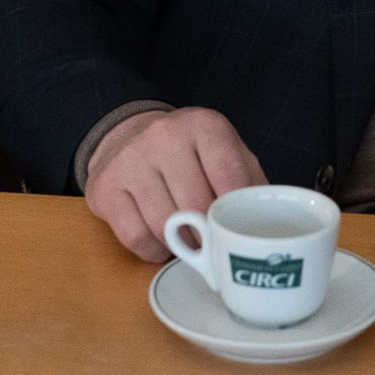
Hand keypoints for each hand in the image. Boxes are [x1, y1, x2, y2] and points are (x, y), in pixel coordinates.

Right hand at [84, 106, 266, 260]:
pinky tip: (162, 242)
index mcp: (204, 125)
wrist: (128, 134)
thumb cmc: (189, 151)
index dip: (235, 210)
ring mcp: (131, 160)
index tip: (238, 229)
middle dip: (209, 234)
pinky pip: (135, 237)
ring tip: (191, 244)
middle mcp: (165, 136)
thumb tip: (269, 220)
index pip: (228, 175)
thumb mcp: (225, 150)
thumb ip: (249, 180)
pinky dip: (154, 250)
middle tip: (215, 246)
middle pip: (196, 204)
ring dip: (182, 245)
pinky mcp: (105, 187)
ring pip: (164, 224)